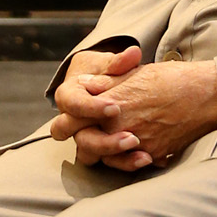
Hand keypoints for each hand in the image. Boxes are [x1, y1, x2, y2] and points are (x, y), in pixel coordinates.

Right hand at [49, 46, 146, 169]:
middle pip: (79, 138)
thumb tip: (133, 54)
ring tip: (142, 152)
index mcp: (68, 96)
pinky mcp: (99, 150)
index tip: (115, 108)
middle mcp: (71, 121)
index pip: (72, 104)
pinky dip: (127, 162)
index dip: (92, 108)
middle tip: (131, 137)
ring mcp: (84, 137)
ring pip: (91, 155)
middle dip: (104, 141)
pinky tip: (148, 158)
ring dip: (116, 156)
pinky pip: (108, 162)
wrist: (102, 84)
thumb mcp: (108, 64)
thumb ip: (119, 62)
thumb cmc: (103, 71)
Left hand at [78, 60, 216, 168]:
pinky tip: (136, 149)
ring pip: (104, 160)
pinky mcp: (152, 155)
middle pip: (84, 146)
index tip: (76, 119)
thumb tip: (84, 84)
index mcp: (109, 102)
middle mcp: (118, 126)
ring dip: (106, 153)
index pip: (72, 119)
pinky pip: (130, 165)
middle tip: (92, 135)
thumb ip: (106, 82)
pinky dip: (130, 160)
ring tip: (115, 142)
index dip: (70, 121)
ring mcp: (135, 144)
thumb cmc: (172, 78)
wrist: (206, 94)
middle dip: (86, 142)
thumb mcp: (135, 73)